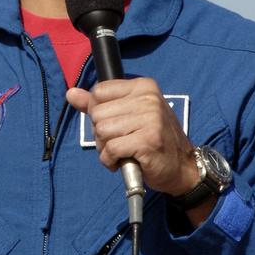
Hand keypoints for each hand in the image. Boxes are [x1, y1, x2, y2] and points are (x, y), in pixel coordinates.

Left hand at [65, 79, 213, 223]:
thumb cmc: (153, 141)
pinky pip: (110, 149)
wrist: (183, 167)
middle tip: (120, 142)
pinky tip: (123, 161)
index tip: (115, 125)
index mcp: (143, 86)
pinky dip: (110, 161)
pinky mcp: (147, 141)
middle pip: (97, 113)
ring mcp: (150, 119)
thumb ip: (98, 104)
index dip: (98, 113)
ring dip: (105, 148)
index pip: (99, 91)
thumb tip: (71, 93)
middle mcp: (148, 99)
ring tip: (123, 152)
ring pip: (101, 131)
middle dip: (101, 133)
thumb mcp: (128, 115)